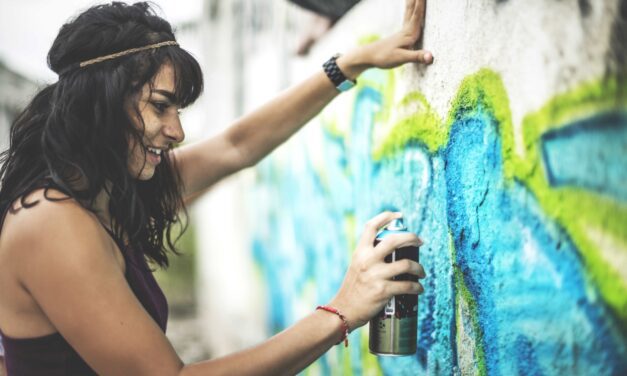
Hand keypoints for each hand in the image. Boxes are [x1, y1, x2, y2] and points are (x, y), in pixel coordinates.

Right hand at [328, 212, 425, 330]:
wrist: (343, 310)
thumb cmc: (352, 290)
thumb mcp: (356, 266)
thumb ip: (369, 257)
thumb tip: (391, 251)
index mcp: (360, 252)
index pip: (371, 227)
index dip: (385, 217)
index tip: (398, 215)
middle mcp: (367, 260)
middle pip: (394, 240)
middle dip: (411, 237)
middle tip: (419, 241)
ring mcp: (376, 275)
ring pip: (406, 264)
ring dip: (419, 267)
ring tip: (421, 272)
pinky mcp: (383, 290)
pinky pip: (407, 285)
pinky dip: (417, 287)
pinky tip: (419, 289)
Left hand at [337, 0, 432, 78]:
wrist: (368, 57)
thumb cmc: (384, 57)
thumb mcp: (402, 58)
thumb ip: (417, 57)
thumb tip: (431, 56)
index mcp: (408, 34)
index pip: (417, 15)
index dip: (421, 4)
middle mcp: (406, 30)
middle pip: (412, 10)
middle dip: (417, 0)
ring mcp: (402, 32)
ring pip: (409, 13)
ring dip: (413, 3)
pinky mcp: (399, 36)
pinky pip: (408, 19)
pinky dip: (410, 11)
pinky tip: (411, 12)